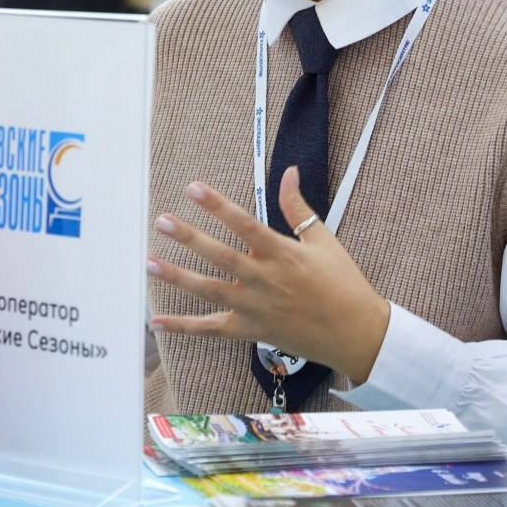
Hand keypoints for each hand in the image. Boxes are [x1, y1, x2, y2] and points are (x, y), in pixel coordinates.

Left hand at [145, 167, 390, 383]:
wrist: (357, 335)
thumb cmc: (343, 284)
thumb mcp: (324, 241)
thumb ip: (298, 208)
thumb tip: (289, 172)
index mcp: (283, 254)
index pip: (245, 225)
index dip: (218, 206)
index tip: (193, 189)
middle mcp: (266, 280)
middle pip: (221, 256)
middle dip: (189, 238)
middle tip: (161, 221)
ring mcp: (256, 308)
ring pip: (210, 291)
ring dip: (178, 277)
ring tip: (148, 263)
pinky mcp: (251, 331)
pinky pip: (212, 329)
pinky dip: (184, 327)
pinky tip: (156, 322)